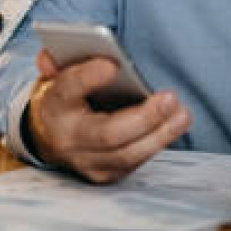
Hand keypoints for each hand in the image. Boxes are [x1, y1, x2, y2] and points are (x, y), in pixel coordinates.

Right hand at [26, 49, 190, 183]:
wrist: (49, 135)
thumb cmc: (65, 98)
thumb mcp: (58, 73)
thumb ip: (57, 58)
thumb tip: (53, 55)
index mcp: (55, 103)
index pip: (68, 89)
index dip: (88, 77)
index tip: (111, 65)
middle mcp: (68, 137)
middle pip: (106, 134)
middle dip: (143, 118)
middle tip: (169, 99)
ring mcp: (86, 161)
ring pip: (126, 155)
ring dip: (159, 135)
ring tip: (181, 115)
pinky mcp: (104, 175)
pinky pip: (134, 163)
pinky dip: (156, 144)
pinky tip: (173, 126)